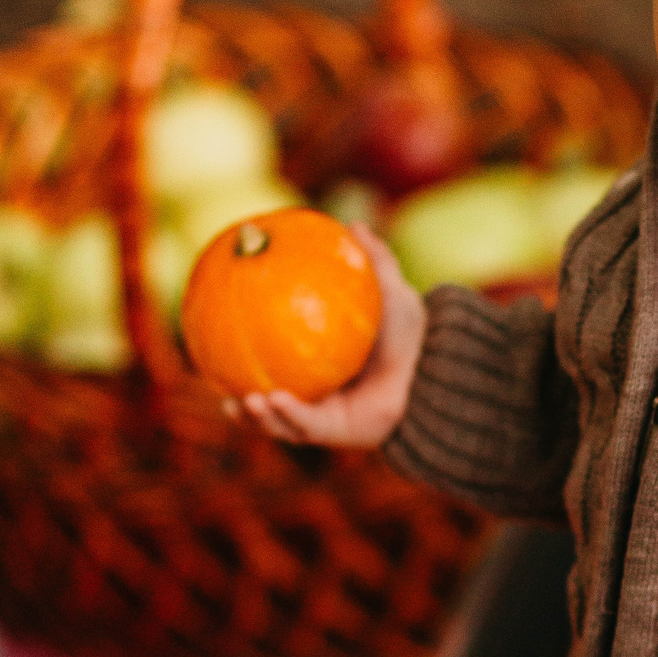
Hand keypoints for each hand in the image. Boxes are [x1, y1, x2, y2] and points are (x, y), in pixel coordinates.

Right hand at [234, 227, 425, 448]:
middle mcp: (322, 395)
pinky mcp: (343, 433)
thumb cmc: (415, 332)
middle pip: (272, 403)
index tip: (219, 344)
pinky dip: (288, 416)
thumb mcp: (393, 291)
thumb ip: (375, 259)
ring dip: (259, 418)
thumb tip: (353, 223)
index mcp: (322, 367)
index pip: (279, 365)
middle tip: (221, 389)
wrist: (438, 371)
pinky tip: (272, 401)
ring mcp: (330, 417)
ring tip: (241, 403)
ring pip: (284, 423)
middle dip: (245, 404)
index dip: (247, 360)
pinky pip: (308, 427)